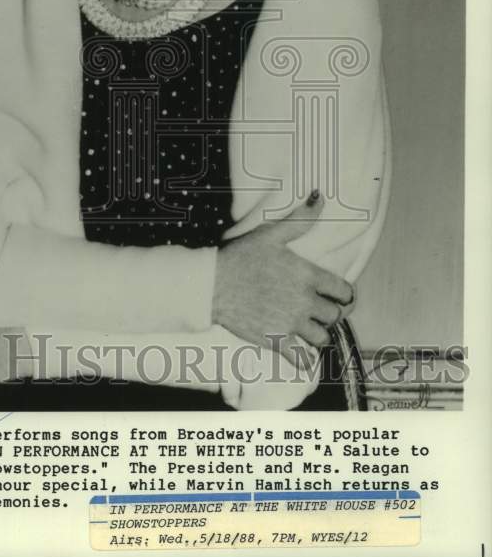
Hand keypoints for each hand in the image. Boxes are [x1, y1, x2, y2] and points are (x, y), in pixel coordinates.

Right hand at [212, 193, 354, 355]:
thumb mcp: (271, 234)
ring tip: (310, 328)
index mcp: (308, 276)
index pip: (344, 291)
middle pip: (335, 316)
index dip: (345, 294)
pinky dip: (304, 359)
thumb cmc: (241, 256)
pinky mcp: (275, 340)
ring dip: (319, 334)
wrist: (211, 284)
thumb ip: (300, 220)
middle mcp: (304, 301)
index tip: (338, 295)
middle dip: (330, 313)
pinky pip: (301, 359)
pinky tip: (301, 353)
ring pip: (322, 338)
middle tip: (320, 310)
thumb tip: (320, 197)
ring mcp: (290, 323)